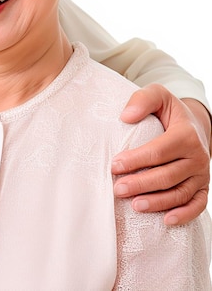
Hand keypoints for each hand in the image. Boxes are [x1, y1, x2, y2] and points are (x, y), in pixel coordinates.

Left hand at [111, 84, 210, 225]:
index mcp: (186, 135)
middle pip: (167, 175)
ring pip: (179, 192)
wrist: (194, 124)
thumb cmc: (168, 111)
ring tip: (134, 206)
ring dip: (157, 202)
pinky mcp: (203, 186)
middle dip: (141, 184)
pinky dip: (184, 215)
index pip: (158, 151)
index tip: (114, 165)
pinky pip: (197, 204)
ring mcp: (202, 174)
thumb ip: (142, 100)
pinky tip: (166, 221)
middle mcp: (198, 156)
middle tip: (117, 189)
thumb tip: (125, 117)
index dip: (136, 160)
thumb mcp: (157, 95)